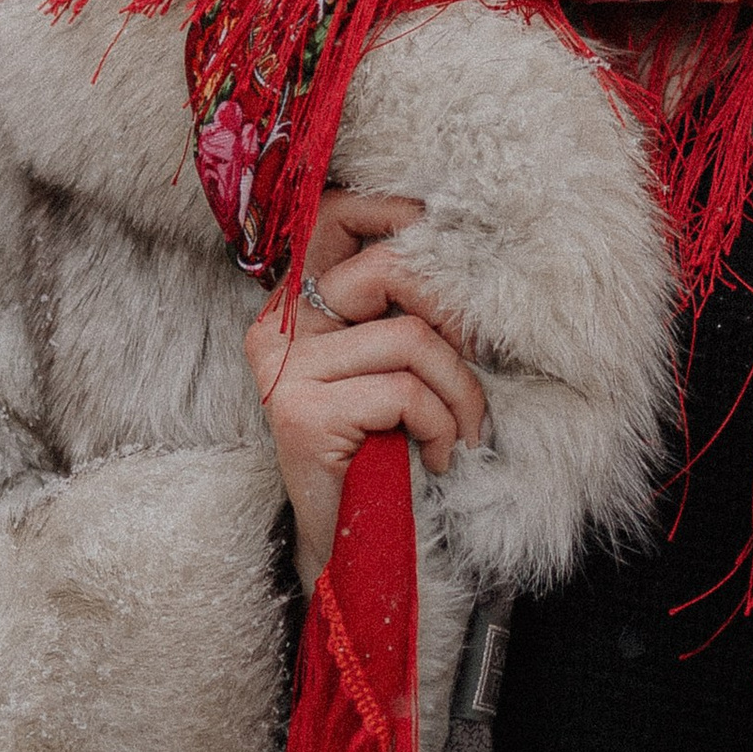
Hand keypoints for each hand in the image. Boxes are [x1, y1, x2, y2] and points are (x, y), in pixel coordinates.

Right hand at [243, 188, 489, 590]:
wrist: (349, 539)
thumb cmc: (380, 447)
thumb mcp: (389, 367)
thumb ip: (398, 311)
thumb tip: (457, 255)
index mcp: (295, 308)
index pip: (334, 220)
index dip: (391, 211)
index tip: (443, 231)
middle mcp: (277, 330)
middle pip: (387, 272)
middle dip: (454, 317)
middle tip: (475, 362)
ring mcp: (285, 371)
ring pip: (412, 340)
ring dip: (461, 392)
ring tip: (463, 431)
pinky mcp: (304, 413)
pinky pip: (405, 393)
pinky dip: (442, 426)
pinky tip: (438, 457)